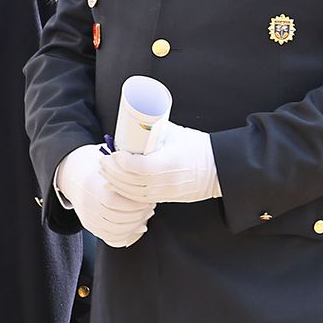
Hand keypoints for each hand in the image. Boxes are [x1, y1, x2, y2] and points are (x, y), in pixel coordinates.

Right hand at [55, 144, 154, 247]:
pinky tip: (136, 228)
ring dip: (134, 225)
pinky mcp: (88, 224)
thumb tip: (146, 175)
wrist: (74, 176)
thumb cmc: (98, 168)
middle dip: (137, 215)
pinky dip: (125, 235)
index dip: (133, 204)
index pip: (114, 201)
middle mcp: (87, 203)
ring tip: (145, 217)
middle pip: (116, 217)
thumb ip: (124, 172)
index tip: (147, 200)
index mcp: (92, 186)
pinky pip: (108, 236)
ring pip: (114, 229)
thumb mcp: (109, 165)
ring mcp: (87, 216)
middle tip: (150, 209)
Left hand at [101, 122, 219, 204]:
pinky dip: (126, 192)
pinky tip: (117, 185)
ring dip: (116, 183)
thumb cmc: (200, 148)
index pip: (138, 167)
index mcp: (169, 164)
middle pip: (131, 181)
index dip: (122, 162)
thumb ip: (156, 130)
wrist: (219, 170)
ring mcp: (165, 192)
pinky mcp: (165, 198)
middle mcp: (165, 182)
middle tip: (103, 160)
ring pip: (133, 193)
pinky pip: (141, 199)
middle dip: (113, 172)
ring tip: (105, 171)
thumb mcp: (177, 134)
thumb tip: (136, 123)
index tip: (113, 153)